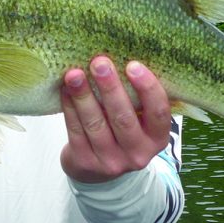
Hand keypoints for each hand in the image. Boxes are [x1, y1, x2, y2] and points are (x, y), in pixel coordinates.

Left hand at [59, 57, 171, 182]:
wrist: (97, 169)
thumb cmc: (121, 131)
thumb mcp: (138, 120)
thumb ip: (136, 97)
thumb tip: (121, 53)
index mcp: (157, 138)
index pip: (159, 113)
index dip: (148, 88)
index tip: (133, 65)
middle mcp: (138, 154)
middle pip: (123, 118)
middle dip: (110, 87)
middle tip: (99, 62)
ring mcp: (111, 162)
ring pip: (95, 124)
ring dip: (83, 96)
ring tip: (74, 74)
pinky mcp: (85, 162)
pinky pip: (76, 131)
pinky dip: (69, 108)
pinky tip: (65, 90)